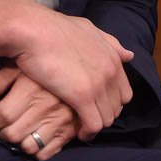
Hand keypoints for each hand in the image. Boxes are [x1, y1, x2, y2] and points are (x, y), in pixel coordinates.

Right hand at [0, 0, 134, 140]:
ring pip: (107, 119)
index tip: (95, 104)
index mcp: (112, 56)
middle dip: (103, 114)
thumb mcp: (86, 29)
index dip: (110, 101)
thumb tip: (128, 55)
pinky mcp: (82, 97)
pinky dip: (87, 132)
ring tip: (80, 126)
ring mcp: (98, 84)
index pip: (124, 91)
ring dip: (94, 125)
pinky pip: (93, 125)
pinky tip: (77, 132)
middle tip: (86, 116)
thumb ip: (109, 43)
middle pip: (117, 107)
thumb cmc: (52, 27)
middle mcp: (110, 71)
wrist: (32, 30)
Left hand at [0, 64, 80, 160]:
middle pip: (13, 134)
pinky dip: (36, 151)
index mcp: (31, 89)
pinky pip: (47, 153)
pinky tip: (32, 138)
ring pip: (28, 147)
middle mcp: (45, 107)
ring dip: (18, 143)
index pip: (3, 115)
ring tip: (16, 133)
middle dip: (1, 133)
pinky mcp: (70, 131)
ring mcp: (59, 121)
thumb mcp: (21, 66)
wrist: (81, 69)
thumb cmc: (46, 65)